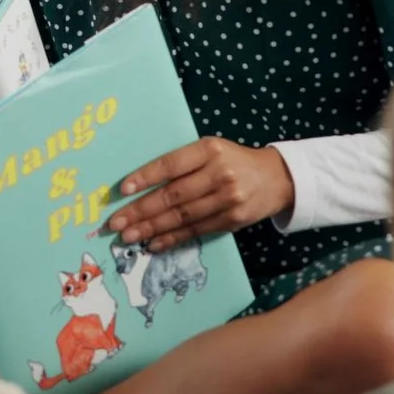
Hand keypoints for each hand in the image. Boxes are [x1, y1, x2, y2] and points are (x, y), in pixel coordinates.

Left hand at [99, 138, 294, 250]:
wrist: (277, 178)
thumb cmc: (234, 160)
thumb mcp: (212, 149)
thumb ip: (183, 162)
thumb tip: (140, 184)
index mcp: (210, 150)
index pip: (171, 165)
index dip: (145, 177)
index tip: (122, 190)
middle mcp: (219, 174)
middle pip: (173, 196)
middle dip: (140, 210)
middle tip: (116, 222)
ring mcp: (228, 199)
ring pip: (182, 217)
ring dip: (151, 229)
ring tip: (128, 236)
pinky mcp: (233, 221)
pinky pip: (196, 231)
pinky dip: (172, 239)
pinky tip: (153, 244)